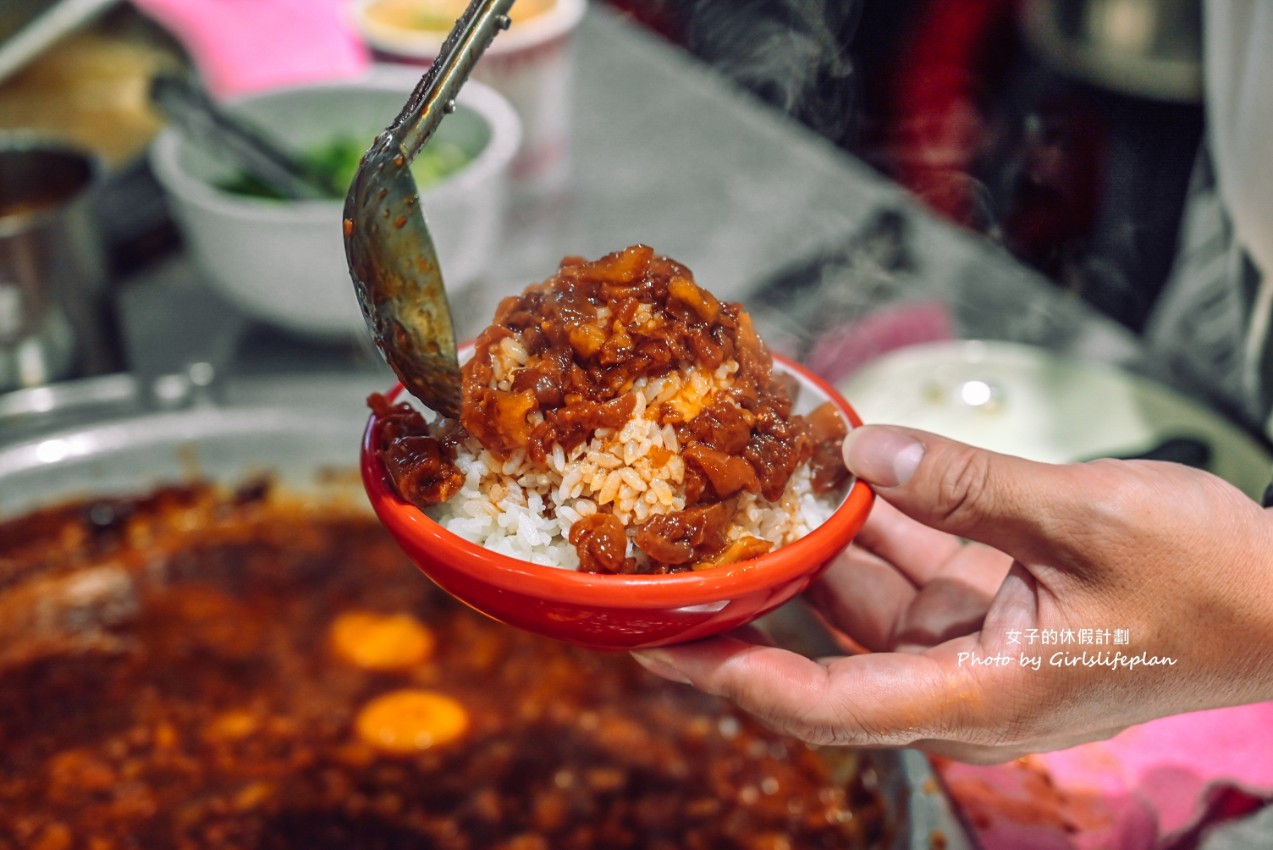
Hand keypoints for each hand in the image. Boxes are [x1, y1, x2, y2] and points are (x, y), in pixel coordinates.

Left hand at [632, 425, 1272, 762]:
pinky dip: (873, 524)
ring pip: (862, 602)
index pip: (828, 702)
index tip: (660, 645)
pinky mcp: (991, 608)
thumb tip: (860, 449)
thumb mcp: (1084, 517)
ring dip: (808, 548)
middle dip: (746, 609)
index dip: (736, 675)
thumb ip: (966, 484)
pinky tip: (831, 473)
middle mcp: (962, 681)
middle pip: (823, 655)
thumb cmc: (1213, 582)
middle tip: (664, 567)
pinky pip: (909, 569)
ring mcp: (975, 645)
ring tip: (732, 496)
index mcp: (981, 693)